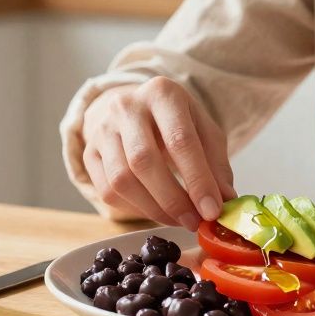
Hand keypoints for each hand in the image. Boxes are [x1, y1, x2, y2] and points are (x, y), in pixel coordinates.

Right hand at [81, 77, 235, 229]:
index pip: (180, 141)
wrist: (135, 109)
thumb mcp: (204, 131)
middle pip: (145, 161)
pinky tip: (156, 211)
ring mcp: (103, 129)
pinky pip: (107, 190)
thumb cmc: (176, 122)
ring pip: (122, 179)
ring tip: (178, 219)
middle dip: (173, 199)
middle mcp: (126, 106)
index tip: (212, 210)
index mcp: (162, 93)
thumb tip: (226, 200)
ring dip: (153, 209)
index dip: (197, 180)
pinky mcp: (89, 152)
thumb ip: (216, 164)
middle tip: (194, 222)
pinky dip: (135, 208)